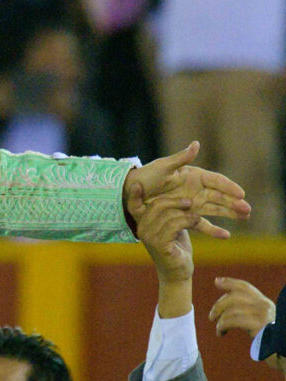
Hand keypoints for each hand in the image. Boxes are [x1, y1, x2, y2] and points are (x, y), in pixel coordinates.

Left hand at [124, 142, 248, 238]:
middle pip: (220, 196)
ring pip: (216, 209)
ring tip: (244, 218)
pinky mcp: (186, 215)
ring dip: (230, 214)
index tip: (241, 193)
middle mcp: (196, 189)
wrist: (132, 193)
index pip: (216, 180)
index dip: (229, 186)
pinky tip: (225, 235)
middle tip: (248, 210)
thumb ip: (181, 159)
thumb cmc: (147, 177)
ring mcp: (192, 203)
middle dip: (234, 202)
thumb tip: (196, 144)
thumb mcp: (163, 167)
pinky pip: (202, 224)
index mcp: (193, 176)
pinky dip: (213, 229)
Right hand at [136, 193, 194, 285]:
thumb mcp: (170, 226)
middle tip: (189, 203)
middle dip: (175, 201)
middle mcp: (142, 229)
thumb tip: (174, 195)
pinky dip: (189, 221)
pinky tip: (197, 222)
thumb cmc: (175, 247)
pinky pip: (174, 224)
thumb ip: (167, 213)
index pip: (133, 206)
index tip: (137, 183)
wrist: (179, 272)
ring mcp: (150, 237)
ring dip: (186, 213)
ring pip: (168, 214)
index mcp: (142, 223)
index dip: (134, 195)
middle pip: (156, 205)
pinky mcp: (160, 244)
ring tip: (197, 217)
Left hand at [209, 277, 274, 337]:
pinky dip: (222, 325)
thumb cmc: (270, 340)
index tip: (216, 281)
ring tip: (219, 329)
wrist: (283, 353)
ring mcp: (262, 314)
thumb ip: (249, 311)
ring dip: (220, 319)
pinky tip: (221, 333)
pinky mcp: (259, 325)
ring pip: (232, 309)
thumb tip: (227, 304)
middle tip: (211, 317)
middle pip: (234, 296)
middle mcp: (264, 305)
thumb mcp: (261, 321)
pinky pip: (233, 320)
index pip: (245, 287)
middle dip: (219, 305)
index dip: (230, 283)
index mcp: (264, 303)